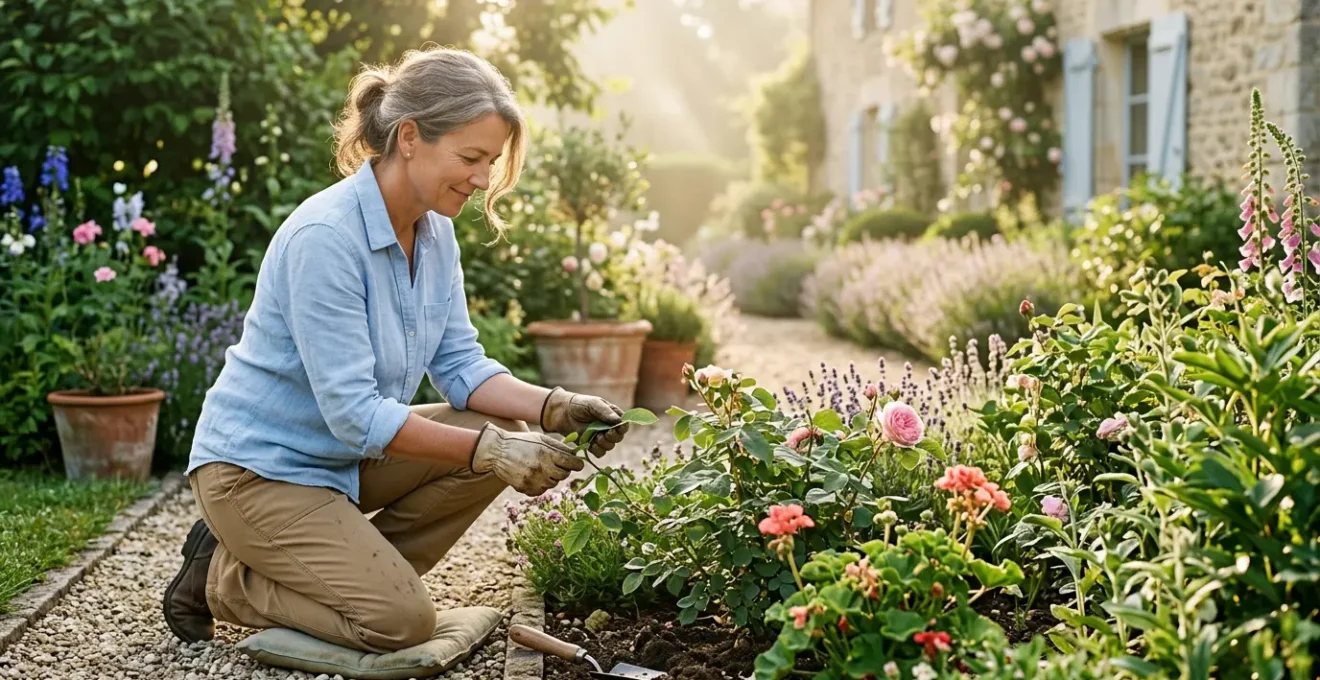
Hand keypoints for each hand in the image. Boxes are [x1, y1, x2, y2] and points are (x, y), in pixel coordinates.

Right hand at [470, 424, 584, 496]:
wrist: (497, 450)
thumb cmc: (522, 442)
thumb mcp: (542, 439)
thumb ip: (560, 447)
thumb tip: (577, 455)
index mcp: (548, 453)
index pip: (573, 464)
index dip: (576, 464)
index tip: (575, 464)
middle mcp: (542, 467)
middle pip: (564, 475)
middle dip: (562, 470)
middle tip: (553, 464)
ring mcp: (533, 479)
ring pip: (552, 484)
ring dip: (550, 478)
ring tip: (539, 468)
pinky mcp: (524, 488)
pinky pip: (540, 491)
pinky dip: (539, 486)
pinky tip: (532, 476)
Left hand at [539, 387, 627, 456]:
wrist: (562, 412)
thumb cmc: (580, 404)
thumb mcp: (593, 404)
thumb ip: (605, 411)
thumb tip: (618, 421)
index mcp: (612, 416)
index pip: (623, 425)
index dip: (622, 428)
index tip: (617, 428)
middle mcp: (608, 428)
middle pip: (618, 438)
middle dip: (613, 437)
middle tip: (605, 433)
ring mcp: (600, 437)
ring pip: (609, 446)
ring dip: (605, 444)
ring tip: (597, 437)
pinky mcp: (590, 445)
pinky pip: (599, 453)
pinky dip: (597, 450)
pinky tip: (591, 444)